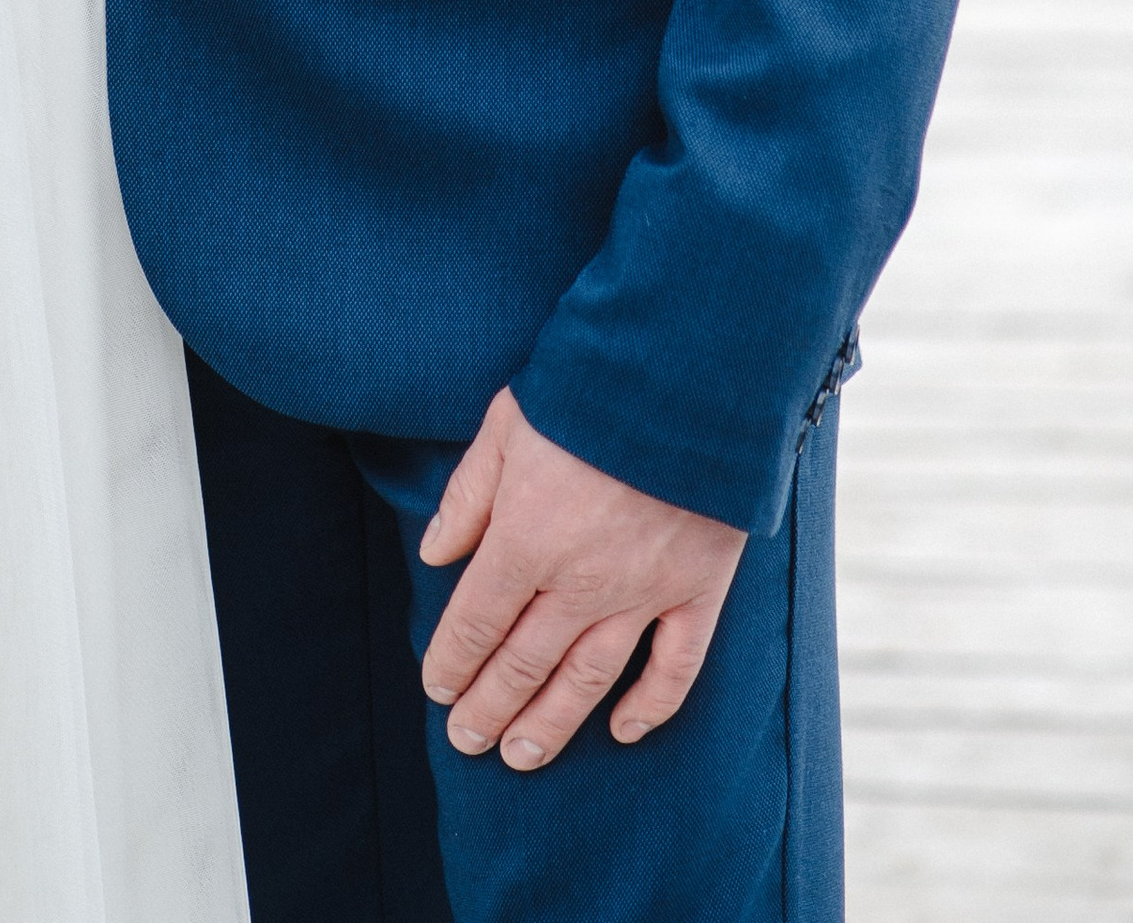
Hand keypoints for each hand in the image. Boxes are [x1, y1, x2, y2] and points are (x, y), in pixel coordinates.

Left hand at [418, 388, 747, 770]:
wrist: (686, 378)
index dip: (452, 660)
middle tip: (466, 739)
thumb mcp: (506, 426)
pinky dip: (650, 706)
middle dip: (488, 706)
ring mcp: (643, 592)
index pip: (477, 621)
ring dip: (550, 722)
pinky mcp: (698, 590)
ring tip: (520, 755)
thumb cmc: (588, 392)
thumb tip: (434, 553)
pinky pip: (675, 667)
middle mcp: (581, 580)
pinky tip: (621, 732)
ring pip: (588, 679)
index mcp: (527, 538)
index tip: (437, 686)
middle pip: (524, 662)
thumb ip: (469, 496)